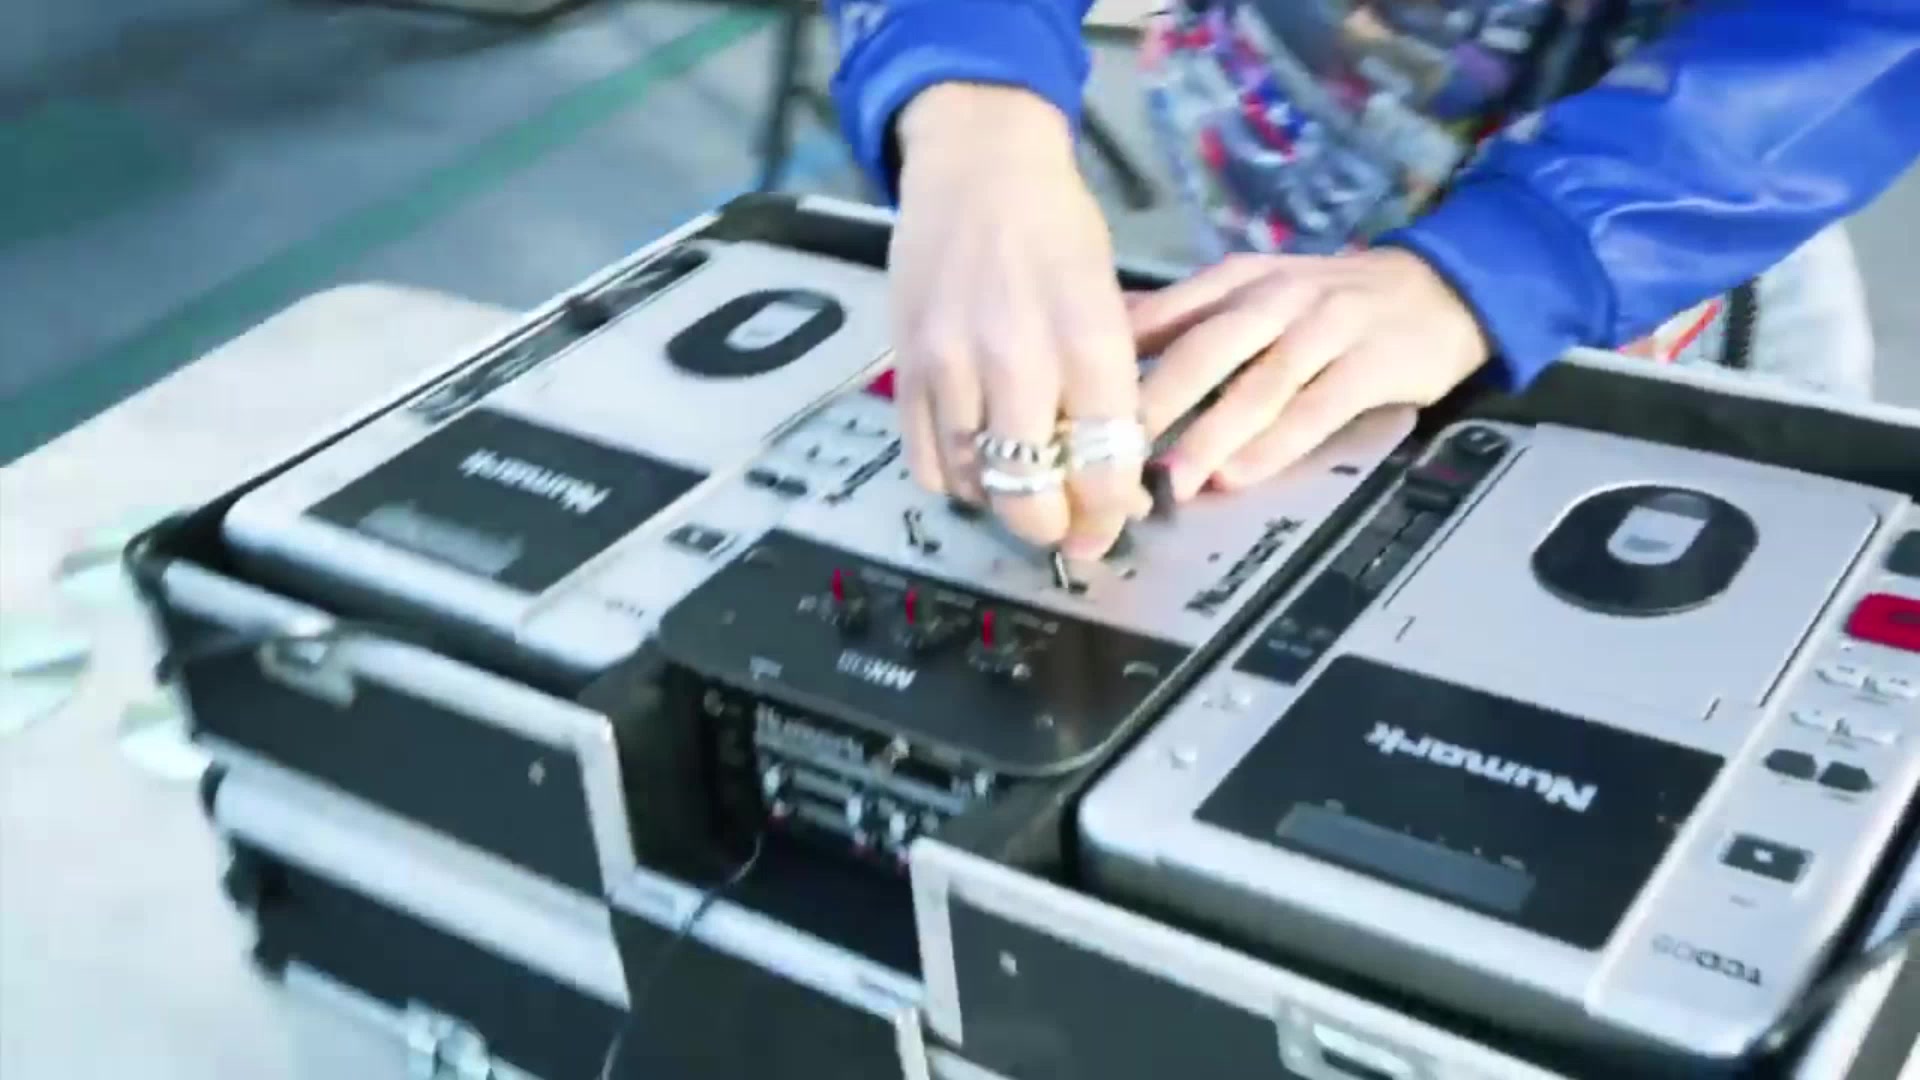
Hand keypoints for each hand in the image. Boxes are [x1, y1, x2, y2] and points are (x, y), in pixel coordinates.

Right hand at [890, 83, 1148, 558]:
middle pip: (1030, 494)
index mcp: (1087, 339)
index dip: (1112, 512)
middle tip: (1067, 525)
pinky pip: (926, 462)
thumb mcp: (1109, 303)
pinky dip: (955, 479)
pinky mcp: (905, 367)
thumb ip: (1110, 392)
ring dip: (1003, 501)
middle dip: (1055, 526)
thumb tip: (1117, 480)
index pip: (1103, 466)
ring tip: (1022, 485)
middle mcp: (1016, 360)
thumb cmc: (1057, 230)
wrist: (976, 166)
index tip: (1114, 522)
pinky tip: (977, 460)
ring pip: (974, 485)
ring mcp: (950, 366)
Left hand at [1131, 249, 1490, 498]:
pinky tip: (1240, 475)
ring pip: (1258, 383)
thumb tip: (1103, 341)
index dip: (1117, 364)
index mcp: (1238, 281)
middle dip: (1155, 404)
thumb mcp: (1256, 291)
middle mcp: (1277, 298)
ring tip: (1171, 480)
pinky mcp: (1371, 363)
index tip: (1076, 411)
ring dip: (1211, 434)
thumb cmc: (1332, 304)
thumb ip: (1185, 317)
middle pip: (1204, 350)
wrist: (1442, 288)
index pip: (1166, 317)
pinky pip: (1316, 408)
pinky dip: (1276, 444)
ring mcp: (1327, 328)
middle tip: (1110, 455)